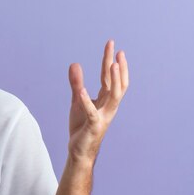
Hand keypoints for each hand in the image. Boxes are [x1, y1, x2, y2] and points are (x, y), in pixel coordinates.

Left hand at [67, 40, 128, 162]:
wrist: (80, 150)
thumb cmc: (82, 126)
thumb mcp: (77, 101)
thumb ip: (76, 83)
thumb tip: (75, 63)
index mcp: (106, 100)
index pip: (110, 77)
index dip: (110, 60)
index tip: (111, 43)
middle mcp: (109, 106)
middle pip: (117, 83)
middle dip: (118, 67)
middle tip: (118, 50)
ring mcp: (103, 116)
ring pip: (114, 96)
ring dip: (113, 80)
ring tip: (112, 64)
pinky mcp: (93, 126)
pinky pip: (92, 112)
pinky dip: (87, 101)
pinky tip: (81, 91)